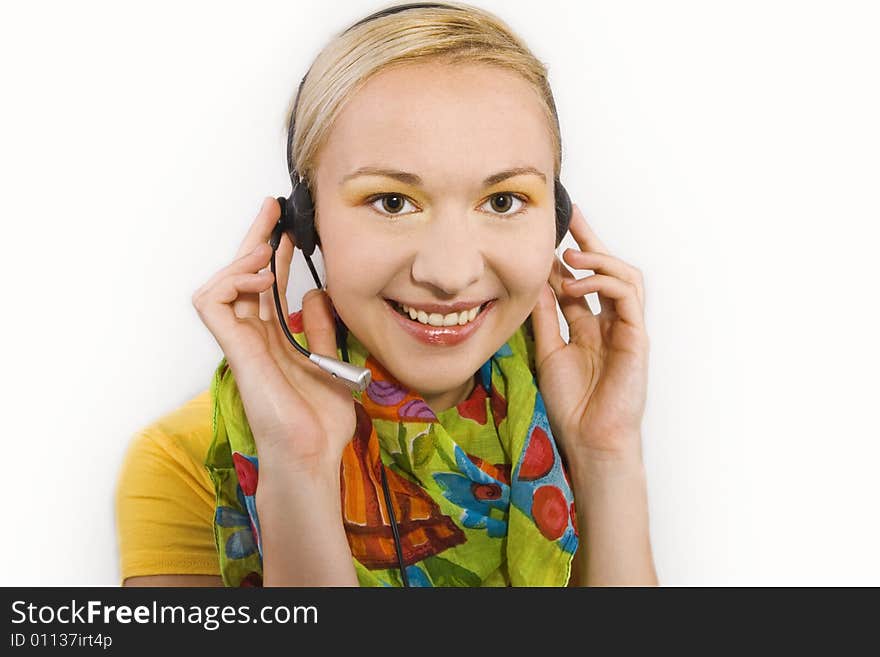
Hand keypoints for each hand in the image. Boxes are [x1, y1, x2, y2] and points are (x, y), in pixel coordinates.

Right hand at [191, 197, 355, 470]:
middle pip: (243, 277)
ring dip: (243, 259)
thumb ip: (320, 327)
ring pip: (221, 285)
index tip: (287, 225)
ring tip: (270, 247)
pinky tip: (263, 276)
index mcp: (274, 338)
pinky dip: (233, 281)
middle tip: (272, 209)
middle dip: (255, 238)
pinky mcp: (234, 349)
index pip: (266, 284)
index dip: (273, 252)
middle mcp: (254, 336)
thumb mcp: (330, 359)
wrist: (312, 452)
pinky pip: (213, 303)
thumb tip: (312, 292)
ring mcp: (241, 342)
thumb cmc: (320, 419)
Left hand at [529, 204, 648, 463]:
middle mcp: (612, 324)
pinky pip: (627, 298)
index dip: (570, 257)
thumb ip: (546, 317)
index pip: (583, 281)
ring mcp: (627, 329)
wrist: (589, 439)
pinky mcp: (637, 338)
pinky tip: (578, 284)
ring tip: (570, 255)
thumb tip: (536, 282)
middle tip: (572, 217)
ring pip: (625, 277)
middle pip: (609, 271)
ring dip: (599, 260)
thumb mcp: (549, 350)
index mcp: (591, 327)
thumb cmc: (572, 403)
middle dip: (592, 241)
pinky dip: (604, 283)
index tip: (552, 233)